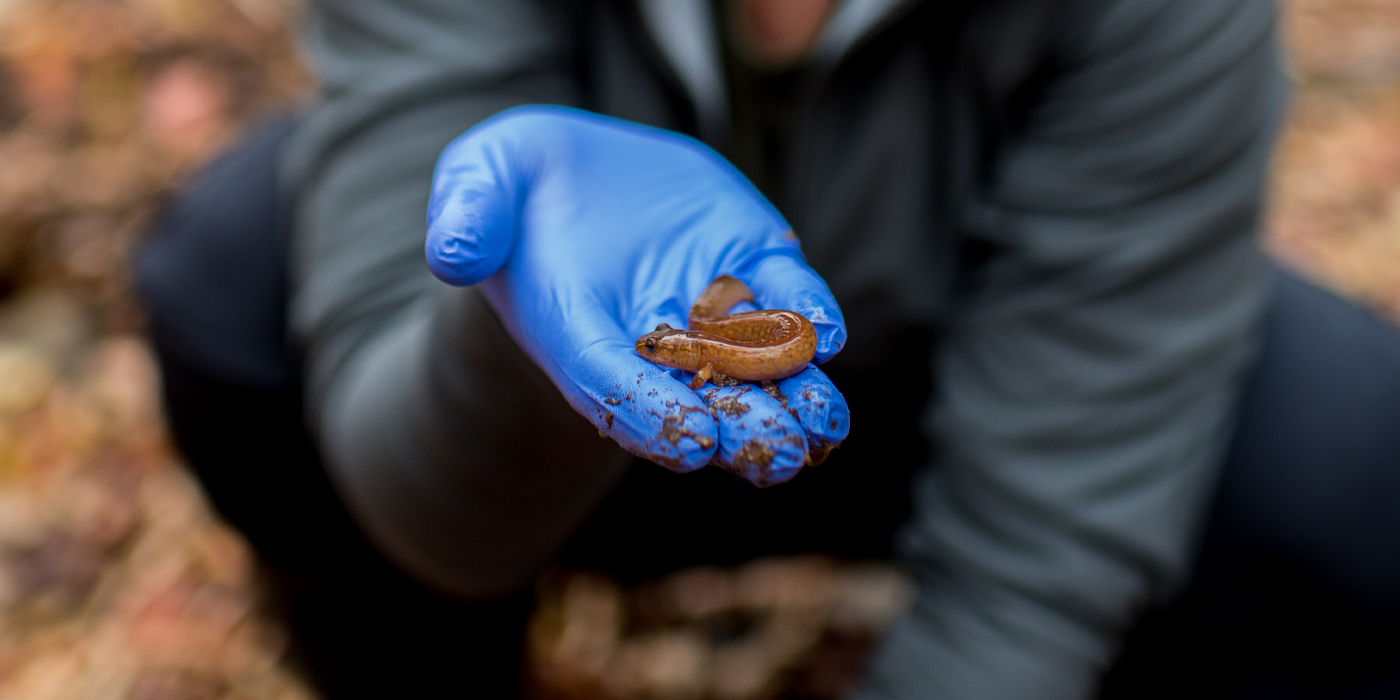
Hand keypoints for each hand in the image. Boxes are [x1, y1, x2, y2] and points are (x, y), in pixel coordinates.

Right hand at [425, 106, 848, 485]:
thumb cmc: (516, 187)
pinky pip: (786, 298)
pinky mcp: (751, 263)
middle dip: (740, 432)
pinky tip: (827, 335)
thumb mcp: (479, 179)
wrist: (577, 172)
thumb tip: (451, 254)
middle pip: (698, 401)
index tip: (693, 443)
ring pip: (757, 368)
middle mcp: (649, 337)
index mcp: (576, 333)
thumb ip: (466, 214)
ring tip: (822, 425)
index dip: (652, 417)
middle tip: (776, 456)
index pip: (613, 387)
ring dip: (794, 399)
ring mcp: (708, 306)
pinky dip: (810, 319)